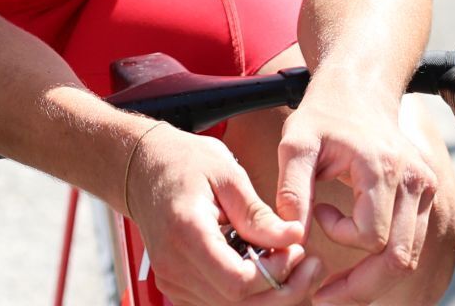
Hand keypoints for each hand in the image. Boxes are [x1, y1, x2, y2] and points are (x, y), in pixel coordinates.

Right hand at [127, 124, 324, 304]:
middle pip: (237, 305)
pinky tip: (266, 269)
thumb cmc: (184, 163)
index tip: (297, 249)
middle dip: (282, 290)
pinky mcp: (178, 286)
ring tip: (293, 264)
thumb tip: (294, 237)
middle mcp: (174, 266)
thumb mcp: (226, 174)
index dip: (275, 274)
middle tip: (310, 264)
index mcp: (186, 233)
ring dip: (269, 295)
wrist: (144, 168)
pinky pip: (219, 304)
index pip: (237, 282)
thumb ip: (258, 212)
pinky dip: (249, 294)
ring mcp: (172, 281)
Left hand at [275, 88, 438, 304]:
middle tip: (323, 298)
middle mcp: (414, 180)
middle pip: (399, 258)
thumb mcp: (297, 142)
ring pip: (409, 258)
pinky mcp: (425, 195)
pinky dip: (384, 262)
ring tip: (336, 286)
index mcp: (383, 167)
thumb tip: (293, 236)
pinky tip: (356, 259)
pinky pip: (411, 245)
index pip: (371, 235)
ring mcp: (425, 189)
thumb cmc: (324, 115)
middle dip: (360, 287)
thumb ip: (293, 189)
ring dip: (372, 279)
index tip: (317, 214)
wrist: (359, 90)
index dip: (339, 237)